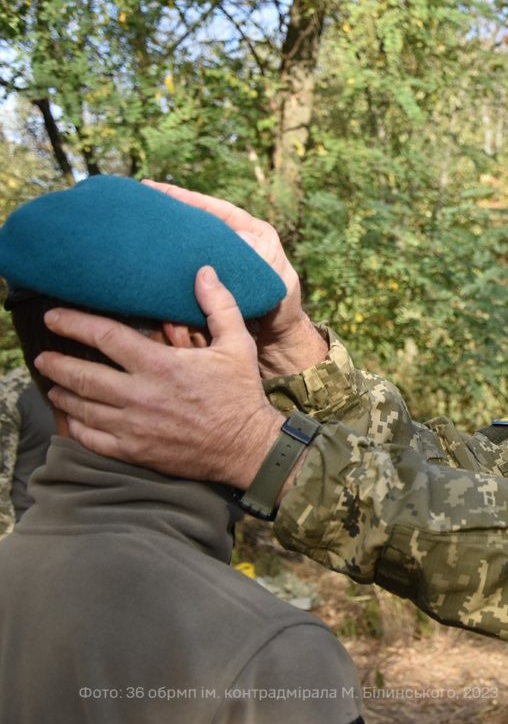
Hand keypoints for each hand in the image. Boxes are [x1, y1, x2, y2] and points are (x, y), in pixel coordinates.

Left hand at [35, 267, 282, 488]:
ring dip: (63, 393)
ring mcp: (134, 426)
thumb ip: (219, 306)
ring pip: (82, 407)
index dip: (74, 323)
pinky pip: (92, 439)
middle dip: (56, 362)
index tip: (54, 317)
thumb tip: (204, 272)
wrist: (248, 447)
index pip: (104, 336)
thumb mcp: (237, 344)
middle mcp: (140, 395)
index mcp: (160, 364)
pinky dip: (76, 427)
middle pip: (82, 374)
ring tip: (53, 384)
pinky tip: (72, 418)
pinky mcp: (135, 451)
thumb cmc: (241, 393)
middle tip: (43, 356)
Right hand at [141, 180, 326, 374]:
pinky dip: (168, 266)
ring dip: (167, 238)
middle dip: (172, 211)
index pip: (217, 210)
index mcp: (254, 235)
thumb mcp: (278, 281)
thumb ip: (264, 259)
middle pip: (198, 221)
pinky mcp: (207, 282)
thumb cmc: (282, 309)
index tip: (159, 189)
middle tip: (140, 202)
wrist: (275, 338)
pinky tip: (147, 261)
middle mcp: (235, 243)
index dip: (189, 198)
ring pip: (189, 245)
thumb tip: (241, 237)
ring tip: (137, 226)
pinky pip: (185, 270)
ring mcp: (219, 263)